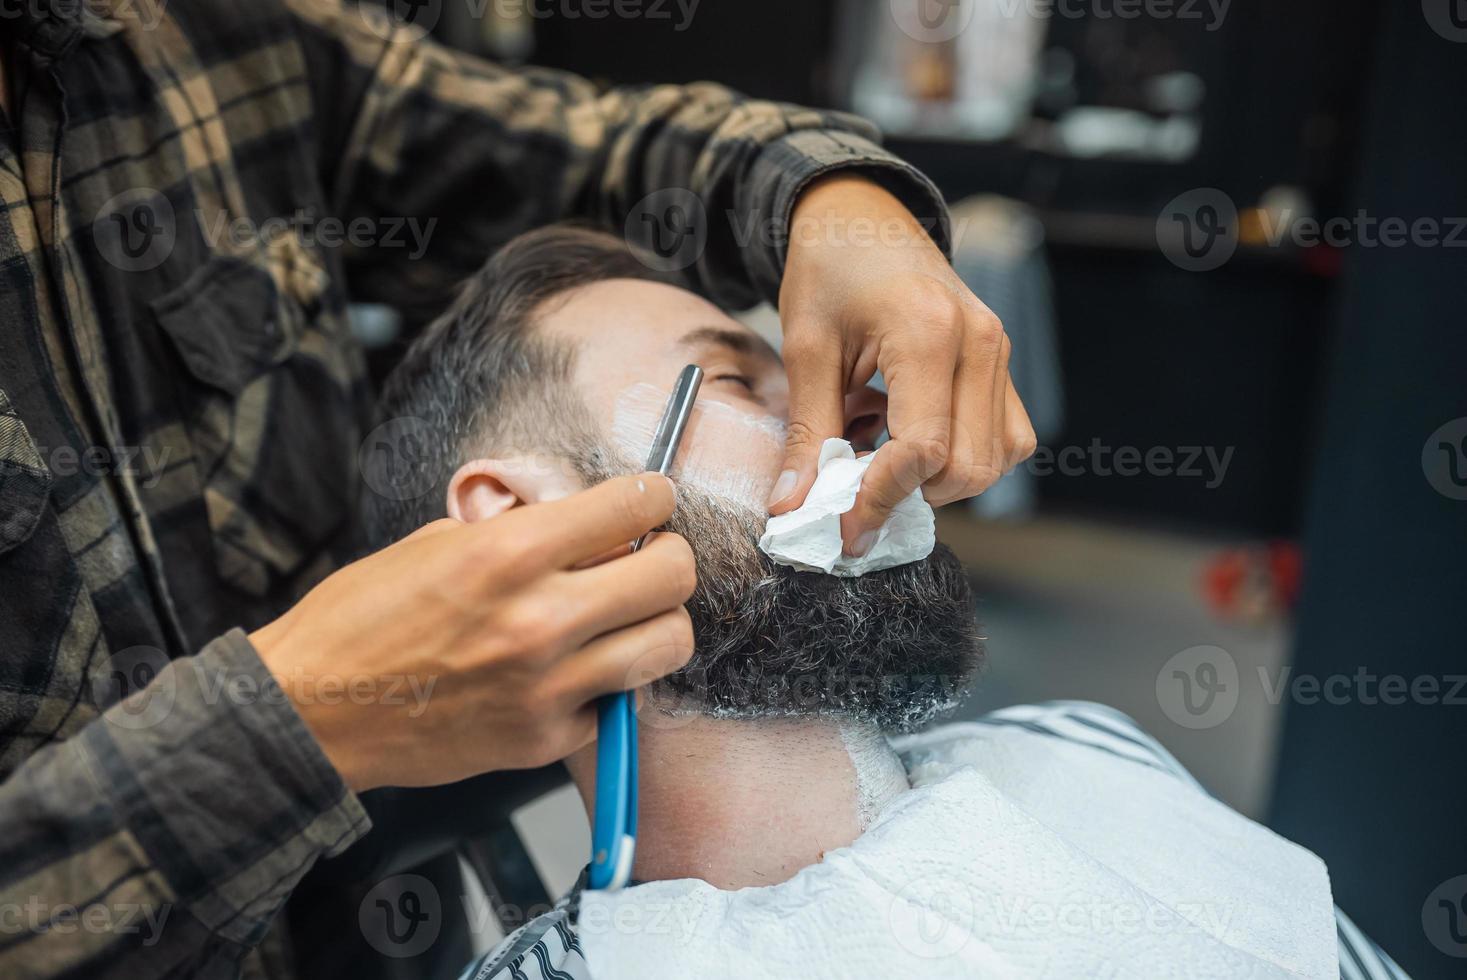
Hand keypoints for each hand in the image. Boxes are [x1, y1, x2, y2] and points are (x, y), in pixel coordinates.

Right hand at [249, 474, 695, 790]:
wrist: (312, 710)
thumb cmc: (364, 619)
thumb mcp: (440, 543)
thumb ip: (522, 532)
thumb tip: (588, 527)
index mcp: (509, 553)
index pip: (632, 506)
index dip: (653, 497)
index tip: (652, 501)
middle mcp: (539, 618)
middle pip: (673, 575)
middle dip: (669, 557)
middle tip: (649, 558)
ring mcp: (547, 685)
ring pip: (669, 643)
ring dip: (657, 623)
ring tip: (626, 618)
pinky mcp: (544, 739)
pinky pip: (618, 701)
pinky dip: (606, 684)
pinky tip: (572, 672)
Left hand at [771, 175, 1036, 554]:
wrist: (864, 216)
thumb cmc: (830, 271)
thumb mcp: (806, 348)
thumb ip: (807, 432)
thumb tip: (793, 510)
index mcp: (928, 332)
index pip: (923, 449)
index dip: (881, 498)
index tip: (842, 527)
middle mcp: (980, 343)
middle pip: (968, 467)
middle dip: (911, 496)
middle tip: (856, 496)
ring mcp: (1001, 352)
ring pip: (996, 461)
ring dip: (940, 483)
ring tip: (882, 461)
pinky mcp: (1004, 362)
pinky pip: (1008, 438)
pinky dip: (966, 459)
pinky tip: (914, 443)